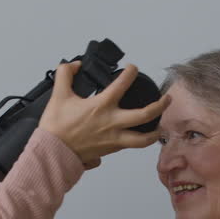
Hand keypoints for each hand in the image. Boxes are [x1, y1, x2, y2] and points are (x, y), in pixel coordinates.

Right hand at [39, 61, 169, 165]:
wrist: (52, 152)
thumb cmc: (56, 128)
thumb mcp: (58, 95)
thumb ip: (65, 74)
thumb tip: (73, 65)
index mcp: (101, 106)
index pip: (123, 84)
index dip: (130, 72)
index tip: (132, 68)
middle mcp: (112, 122)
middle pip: (145, 114)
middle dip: (160, 105)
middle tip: (167, 98)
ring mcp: (114, 138)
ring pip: (143, 139)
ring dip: (155, 132)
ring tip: (160, 126)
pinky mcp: (110, 149)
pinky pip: (130, 146)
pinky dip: (139, 142)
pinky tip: (140, 137)